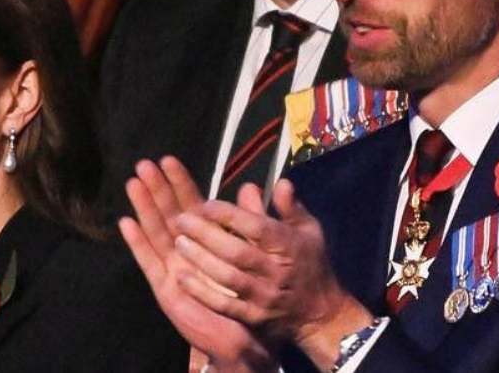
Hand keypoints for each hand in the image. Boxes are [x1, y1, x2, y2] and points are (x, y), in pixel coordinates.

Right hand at [119, 158, 274, 371]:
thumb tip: (251, 186)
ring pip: (156, 232)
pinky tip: (126, 223)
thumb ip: (250, 221)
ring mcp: (173, 267)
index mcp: (207, 240)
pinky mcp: (165, 287)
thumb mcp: (255, 252)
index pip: (190, 204)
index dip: (179, 182)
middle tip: (144, 163)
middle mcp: (186, 250)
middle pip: (168, 213)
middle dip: (156, 188)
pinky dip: (137, 243)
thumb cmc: (250, 295)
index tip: (169, 160)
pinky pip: (149, 262)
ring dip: (144, 207)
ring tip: (133, 183)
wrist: (245, 336)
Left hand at [173, 178, 372, 367]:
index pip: (256, 228)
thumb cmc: (310, 264)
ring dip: (200, 259)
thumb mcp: (308, 231)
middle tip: (181, 219)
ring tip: (178, 242)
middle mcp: (275, 271)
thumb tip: (279, 182)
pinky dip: (201, 291)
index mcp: (288, 246)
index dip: (230, 215)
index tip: (207, 203)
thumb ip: (290, 207)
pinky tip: (181, 277)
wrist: (320, 313)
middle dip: (206, 234)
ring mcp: (263, 297)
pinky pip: (224, 305)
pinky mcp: (253, 317)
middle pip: (237, 251)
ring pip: (227, 277)